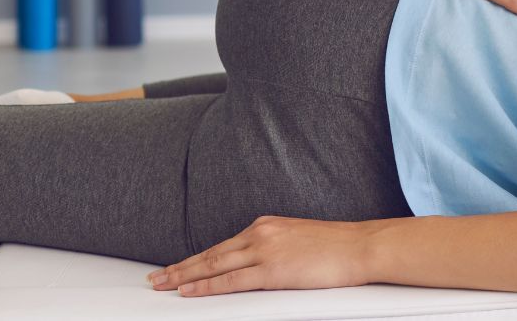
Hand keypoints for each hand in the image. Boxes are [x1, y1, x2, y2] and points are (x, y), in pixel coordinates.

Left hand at [146, 215, 379, 296]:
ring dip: (183, 276)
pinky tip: (188, 291)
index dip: (196, 259)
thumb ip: (275, 249)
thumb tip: (260, 264)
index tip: (175, 267)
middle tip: (154, 278)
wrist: (362, 246)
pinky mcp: (272, 270)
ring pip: (213, 265)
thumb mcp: (299, 240)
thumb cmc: (338, 247)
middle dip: (180, 267)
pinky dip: (206, 286)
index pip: (222, 245)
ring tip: (161, 285)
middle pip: (210, 254)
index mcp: (267, 226)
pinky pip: (231, 280)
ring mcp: (265, 251)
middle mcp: (261, 233)